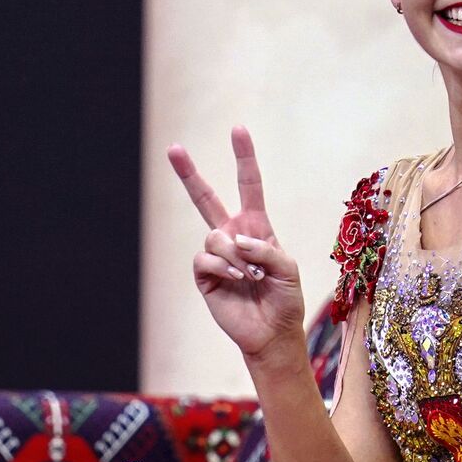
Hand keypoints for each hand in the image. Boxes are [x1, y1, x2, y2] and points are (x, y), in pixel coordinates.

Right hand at [168, 126, 305, 363]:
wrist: (271, 332)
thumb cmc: (285, 298)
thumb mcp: (288, 269)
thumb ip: (266, 249)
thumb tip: (234, 239)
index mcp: (256, 227)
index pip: (248, 186)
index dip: (243, 158)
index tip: (238, 129)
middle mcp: (232, 235)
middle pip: (206, 199)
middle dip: (189, 174)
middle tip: (173, 148)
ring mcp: (216, 255)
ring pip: (214, 236)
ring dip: (236, 256)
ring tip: (252, 277)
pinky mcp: (204, 276)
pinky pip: (206, 258)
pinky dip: (224, 268)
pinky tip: (237, 281)